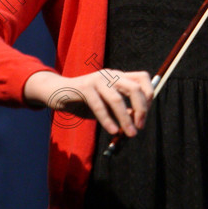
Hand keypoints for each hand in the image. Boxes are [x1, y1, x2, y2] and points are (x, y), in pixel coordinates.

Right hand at [24, 69, 153, 135]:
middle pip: (135, 88)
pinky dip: (107, 120)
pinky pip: (99, 105)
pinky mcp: (84, 87)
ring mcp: (97, 79)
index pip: (142, 78)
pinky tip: (112, 130)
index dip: (148, 96)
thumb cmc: (85, 101)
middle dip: (141, 109)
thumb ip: (122, 110)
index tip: (144, 115)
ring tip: (129, 133)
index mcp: (118, 76)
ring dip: (126, 119)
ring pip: (117, 99)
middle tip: (140, 127)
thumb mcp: (106, 106)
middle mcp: (110, 74)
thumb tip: (137, 121)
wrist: (58, 93)